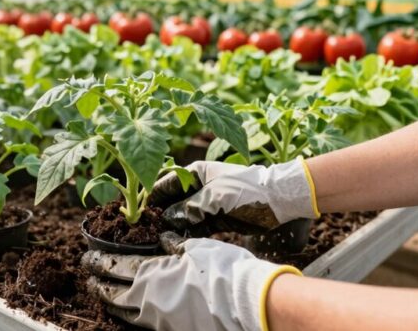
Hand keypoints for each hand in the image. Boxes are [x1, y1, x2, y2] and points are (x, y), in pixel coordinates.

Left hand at [83, 232, 300, 330]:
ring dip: (111, 301)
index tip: (87, 256)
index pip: (114, 265)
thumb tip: (161, 238)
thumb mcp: (195, 247)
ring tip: (103, 293)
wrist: (248, 303)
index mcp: (150, 275)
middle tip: (89, 277)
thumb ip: (173, 243)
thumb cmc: (223, 271)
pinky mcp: (171, 330)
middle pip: (113, 292)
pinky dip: (129, 313)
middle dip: (98, 283)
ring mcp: (159, 320)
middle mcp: (148, 300)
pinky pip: (141, 322)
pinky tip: (130, 309)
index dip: (98, 260)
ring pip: (124, 311)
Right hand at [150, 159, 318, 231]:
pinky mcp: (216, 218)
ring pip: (182, 215)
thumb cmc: (247, 191)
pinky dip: (186, 234)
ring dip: (171, 227)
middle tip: (144, 232)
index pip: (164, 184)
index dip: (150, 199)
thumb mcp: (214, 199)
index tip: (137, 215)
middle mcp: (197, 186)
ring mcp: (207, 202)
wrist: (280, 200)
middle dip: (158, 215)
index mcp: (195, 172)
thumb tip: (165, 220)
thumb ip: (188, 208)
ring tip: (157, 241)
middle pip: (171, 201)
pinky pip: (195, 226)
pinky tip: (175, 243)